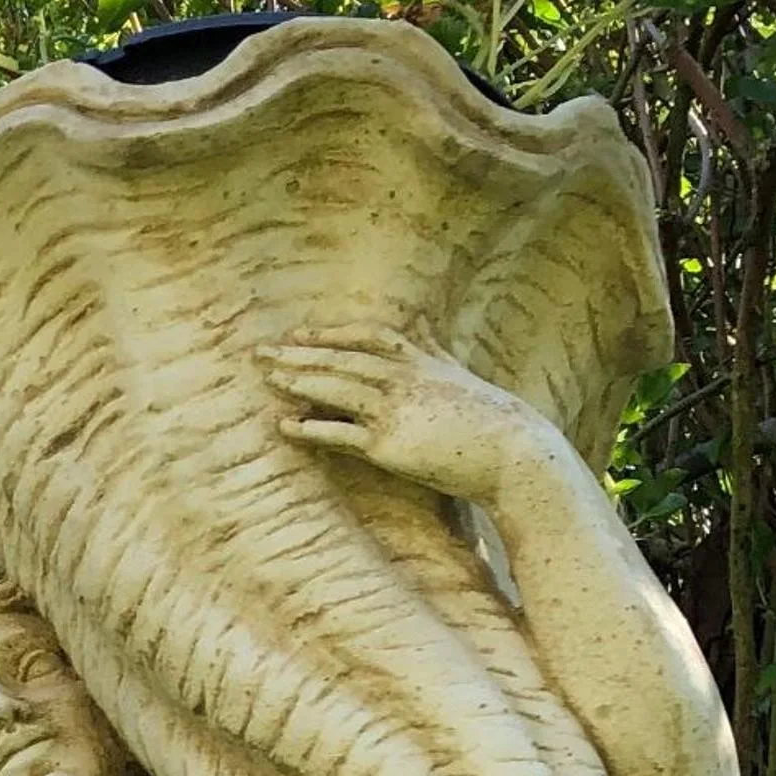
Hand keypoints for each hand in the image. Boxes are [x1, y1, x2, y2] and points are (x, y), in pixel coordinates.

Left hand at [258, 327, 562, 505]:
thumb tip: (421, 319)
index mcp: (421, 362)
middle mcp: (405, 380)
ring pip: (336, 388)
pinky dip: (310, 428)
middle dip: (299, 353)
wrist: (515, 456)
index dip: (331, 333)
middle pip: (342, 358)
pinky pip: (340, 433)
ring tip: (266, 378)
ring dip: (298, 381)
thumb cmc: (489, 418)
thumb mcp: (458, 371)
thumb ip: (433, 346)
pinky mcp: (390, 445)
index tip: (298, 333)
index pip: (368, 336)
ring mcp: (396, 410)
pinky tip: (286, 426)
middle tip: (260, 351)